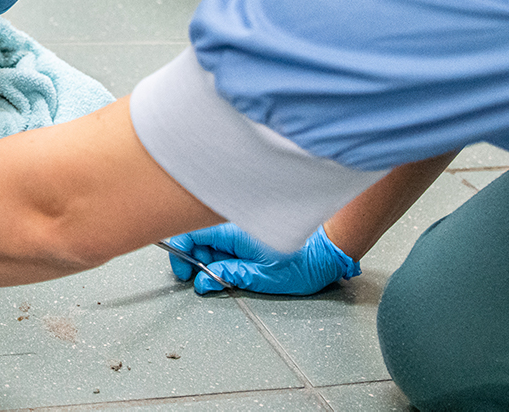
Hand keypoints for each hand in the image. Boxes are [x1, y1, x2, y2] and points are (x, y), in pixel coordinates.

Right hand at [166, 223, 360, 294]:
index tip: (185, 273)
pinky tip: (234, 262)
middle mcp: (231, 224)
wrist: (328, 248)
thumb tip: (202, 284)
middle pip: (195, 236)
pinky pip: (221, 237)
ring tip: (227, 272)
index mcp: (232, 232)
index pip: (189, 234)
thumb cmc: (303, 262)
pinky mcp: (244, 229)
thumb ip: (229, 277)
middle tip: (208, 278)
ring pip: (207, 237)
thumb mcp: (264, 278)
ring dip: (208, 256)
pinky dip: (220, 251)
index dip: (180, 254)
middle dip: (195, 258)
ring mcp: (237, 225)